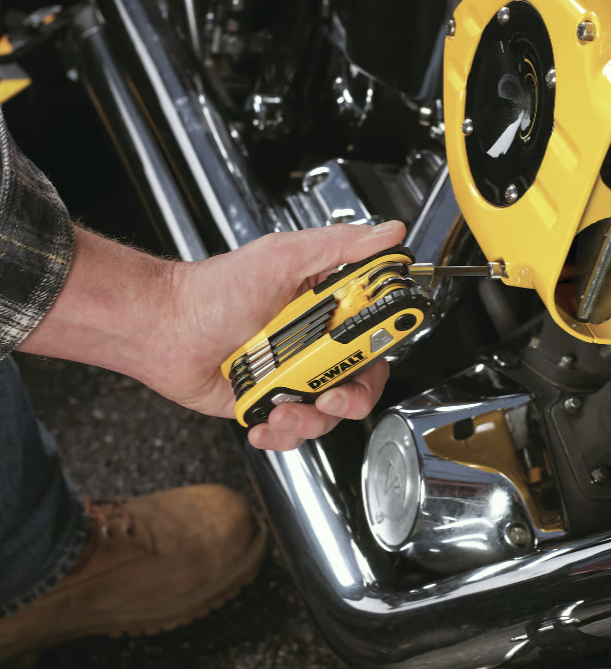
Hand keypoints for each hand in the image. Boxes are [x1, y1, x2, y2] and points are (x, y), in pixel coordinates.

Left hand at [20, 221, 405, 449]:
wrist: (164, 329)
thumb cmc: (215, 290)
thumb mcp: (283, 257)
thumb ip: (340, 247)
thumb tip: (388, 234)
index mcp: (325, 310)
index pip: (374, 333)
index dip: (382, 347)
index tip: (369, 353)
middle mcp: (312, 346)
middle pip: (359, 382)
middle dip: (350, 399)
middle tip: (329, 395)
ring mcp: (291, 377)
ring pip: (328, 414)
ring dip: (310, 421)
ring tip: (283, 410)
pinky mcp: (268, 403)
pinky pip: (292, 431)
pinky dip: (282, 434)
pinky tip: (265, 423)